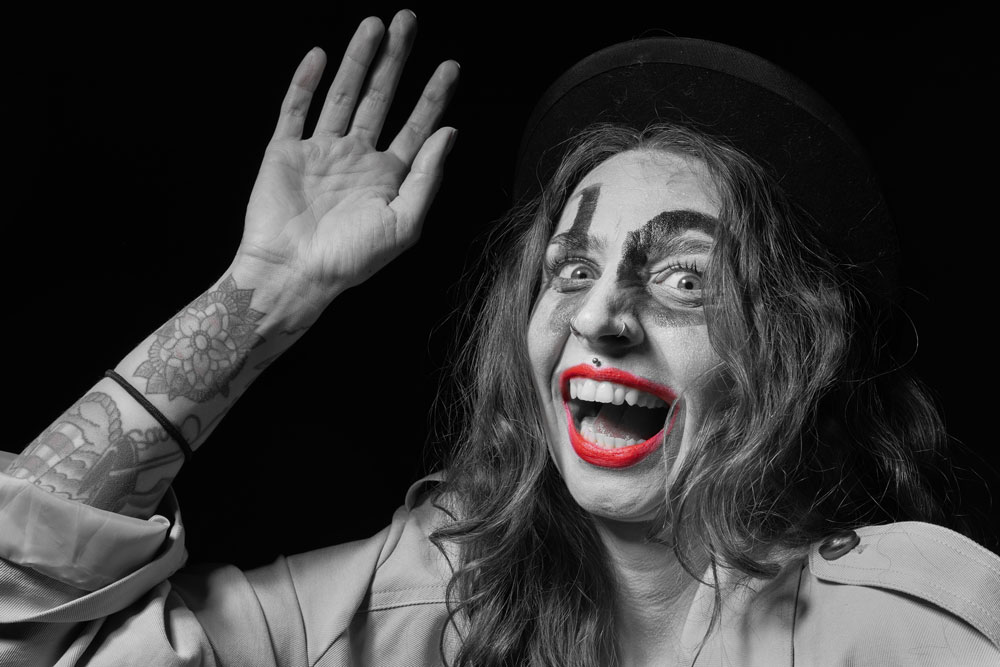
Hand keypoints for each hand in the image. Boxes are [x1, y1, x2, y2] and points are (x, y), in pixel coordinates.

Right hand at [237, 10, 457, 303]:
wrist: (292, 274)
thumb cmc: (351, 259)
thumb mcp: (404, 223)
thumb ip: (427, 177)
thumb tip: (449, 133)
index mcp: (387, 178)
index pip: (416, 127)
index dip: (433, 96)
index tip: (450, 66)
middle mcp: (356, 159)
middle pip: (380, 99)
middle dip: (395, 61)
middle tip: (408, 22)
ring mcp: (320, 153)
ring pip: (342, 95)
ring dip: (357, 60)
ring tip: (374, 26)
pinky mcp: (284, 152)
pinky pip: (295, 109)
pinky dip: (305, 82)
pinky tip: (319, 56)